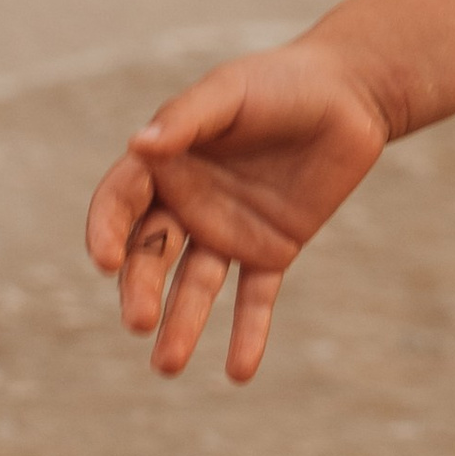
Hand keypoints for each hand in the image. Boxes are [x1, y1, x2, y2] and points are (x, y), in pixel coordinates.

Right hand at [85, 42, 391, 384]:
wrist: (351, 95)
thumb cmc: (281, 83)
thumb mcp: (231, 92)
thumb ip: (188, 119)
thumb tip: (139, 145)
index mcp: (164, 165)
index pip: (121, 204)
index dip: (107, 231)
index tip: (103, 259)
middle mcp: (187, 205)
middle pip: (152, 256)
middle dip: (141, 289)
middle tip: (140, 322)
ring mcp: (228, 232)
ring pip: (196, 286)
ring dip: (182, 325)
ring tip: (168, 365)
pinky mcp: (273, 250)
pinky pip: (256, 297)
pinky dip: (248, 333)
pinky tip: (239, 372)